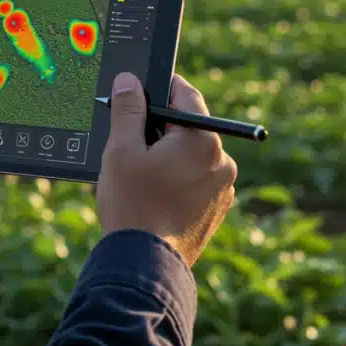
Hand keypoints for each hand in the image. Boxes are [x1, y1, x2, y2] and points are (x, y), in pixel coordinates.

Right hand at [96, 72, 236, 266]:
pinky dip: (179, 180)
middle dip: (162, 128)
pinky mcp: (217, 210)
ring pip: (193, 155)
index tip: (142, 91)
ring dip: (171, 156)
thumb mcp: (122, 149)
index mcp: (203, 140)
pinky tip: (155, 195)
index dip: (162, 87)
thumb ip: (128, 109)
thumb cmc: (132, 204)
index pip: (186, 94)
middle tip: (132, 141)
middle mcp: (222, 161)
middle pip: (190, 127)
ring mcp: (223, 188)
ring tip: (141, 175)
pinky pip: (198, 181)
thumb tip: (130, 80)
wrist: (145, 265)